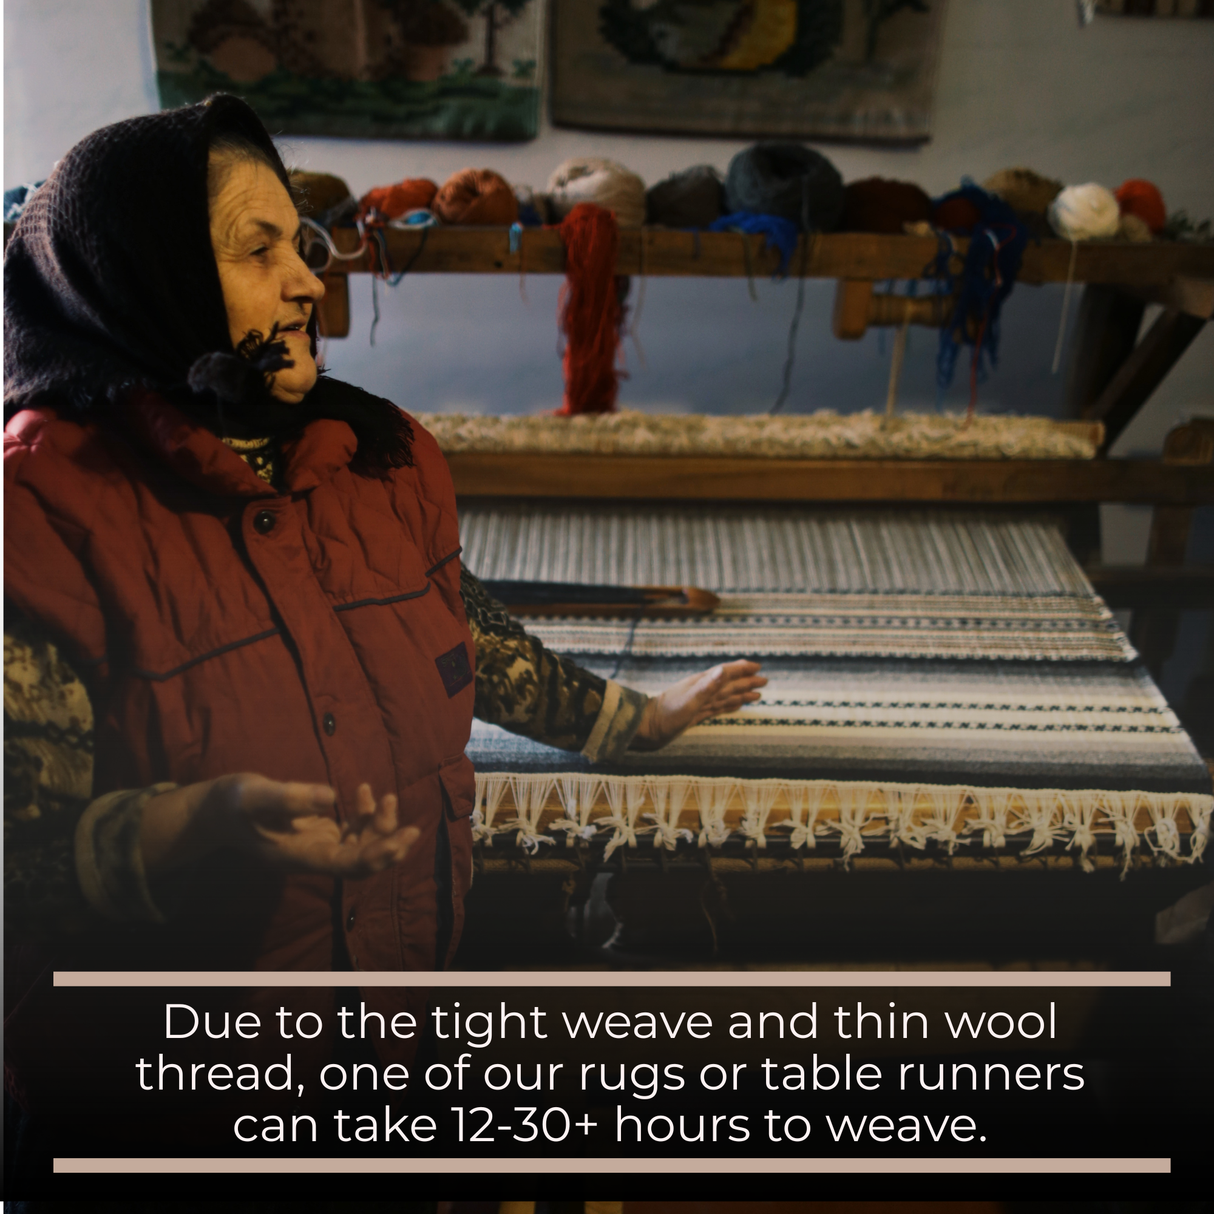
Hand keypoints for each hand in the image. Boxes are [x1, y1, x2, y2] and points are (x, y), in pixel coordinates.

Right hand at [142, 776, 417, 878]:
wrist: (217, 810)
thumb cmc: (232, 803)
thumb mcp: (256, 795)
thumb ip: (291, 797)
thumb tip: (332, 797)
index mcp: (301, 856)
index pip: (348, 866)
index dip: (378, 856)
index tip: (401, 840)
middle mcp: (313, 855)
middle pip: (362, 861)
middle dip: (389, 846)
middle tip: (414, 829)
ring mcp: (317, 844)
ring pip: (360, 844)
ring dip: (379, 824)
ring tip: (386, 796)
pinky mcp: (319, 831)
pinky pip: (351, 830)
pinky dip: (364, 813)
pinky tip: (365, 791)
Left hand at [631, 660, 765, 750]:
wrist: (646, 728)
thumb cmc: (665, 715)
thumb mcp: (689, 701)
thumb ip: (707, 686)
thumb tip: (724, 670)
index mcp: (702, 684)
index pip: (726, 673)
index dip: (742, 670)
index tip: (757, 667)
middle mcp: (702, 691)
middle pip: (729, 684)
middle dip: (746, 681)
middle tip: (764, 680)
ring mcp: (699, 702)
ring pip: (725, 695)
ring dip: (741, 693)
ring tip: (757, 693)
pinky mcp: (696, 714)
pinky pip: (718, 707)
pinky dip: (730, 705)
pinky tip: (736, 705)